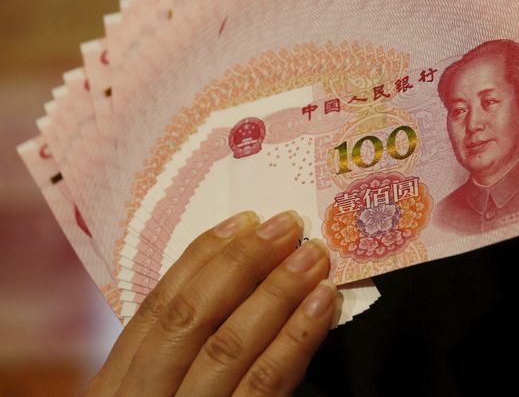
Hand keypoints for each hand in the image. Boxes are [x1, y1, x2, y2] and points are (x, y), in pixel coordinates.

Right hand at [86, 210, 335, 395]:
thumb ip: (169, 356)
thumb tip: (223, 281)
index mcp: (114, 386)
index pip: (157, 307)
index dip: (202, 259)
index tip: (241, 222)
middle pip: (192, 318)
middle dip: (243, 264)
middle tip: (288, 226)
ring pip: (232, 348)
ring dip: (278, 292)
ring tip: (314, 255)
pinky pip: (266, 387)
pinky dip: (297, 338)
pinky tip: (322, 306)